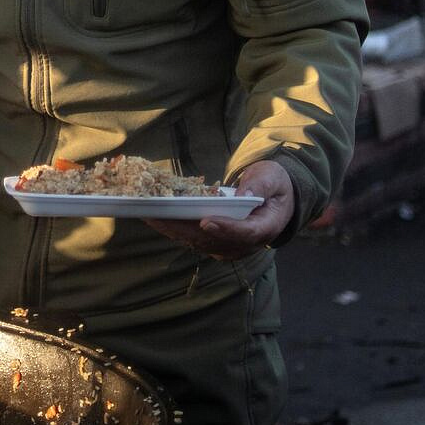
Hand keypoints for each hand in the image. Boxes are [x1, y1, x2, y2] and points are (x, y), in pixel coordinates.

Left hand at [146, 159, 294, 260]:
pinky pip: (194, 239)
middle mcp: (246, 243)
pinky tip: (156, 218)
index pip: (246, 233)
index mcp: (265, 227)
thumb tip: (244, 195)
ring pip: (199, 241)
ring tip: (149, 215)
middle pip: (213, 240)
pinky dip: (175, 228)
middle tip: (159, 216)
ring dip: (173, 229)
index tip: (206, 221)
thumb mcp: (272, 177)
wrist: (274, 199)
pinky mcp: (217, 244)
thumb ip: (260, 185)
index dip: (226, 228)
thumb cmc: (273, 185)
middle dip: (183, 228)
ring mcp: (230, 246)